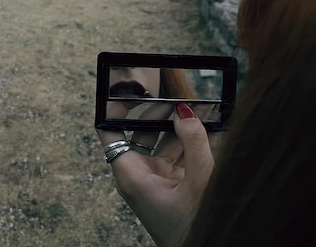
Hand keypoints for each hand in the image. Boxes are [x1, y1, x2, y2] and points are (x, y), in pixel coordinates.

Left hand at [96, 103, 213, 246]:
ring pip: (161, 142)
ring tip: (195, 106)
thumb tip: (185, 111)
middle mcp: (138, 174)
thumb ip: (194, 144)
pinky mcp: (170, 184)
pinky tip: (205, 127)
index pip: (109, 131)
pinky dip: (188, 142)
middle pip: (140, 132)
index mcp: (130, 174)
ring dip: (177, 126)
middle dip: (157, 112)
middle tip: (174, 93)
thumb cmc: (194, 227)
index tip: (126, 87)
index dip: (113, 108)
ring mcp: (155, 179)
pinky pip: (176, 155)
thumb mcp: (199, 182)